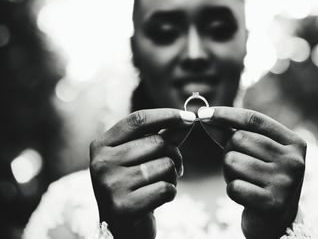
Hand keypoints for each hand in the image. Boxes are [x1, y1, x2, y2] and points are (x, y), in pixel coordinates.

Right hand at [89, 108, 192, 238]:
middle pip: (157, 142)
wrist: (121, 228)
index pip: (138, 119)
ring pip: (165, 165)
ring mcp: (110, 185)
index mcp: (101, 145)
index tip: (190, 117)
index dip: (167, 115)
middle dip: (174, 154)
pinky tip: (157, 199)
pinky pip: (166, 188)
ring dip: (173, 175)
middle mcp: (101, 163)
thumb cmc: (134, 186)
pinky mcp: (124, 207)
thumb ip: (162, 137)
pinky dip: (170, 193)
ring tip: (160, 184)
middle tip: (172, 167)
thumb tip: (187, 120)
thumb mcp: (141, 158)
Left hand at [201, 107, 306, 238]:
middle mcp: (294, 160)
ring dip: (229, 172)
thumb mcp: (255, 154)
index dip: (226, 114)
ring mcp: (285, 182)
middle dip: (229, 151)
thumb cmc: (262, 180)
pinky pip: (233, 186)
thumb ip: (233, 134)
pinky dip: (232, 190)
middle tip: (240, 167)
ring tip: (245, 181)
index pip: (254, 119)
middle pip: (239, 139)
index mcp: (294, 143)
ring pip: (232, 161)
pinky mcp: (272, 203)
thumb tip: (206, 117)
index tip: (203, 114)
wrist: (278, 222)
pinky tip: (246, 196)